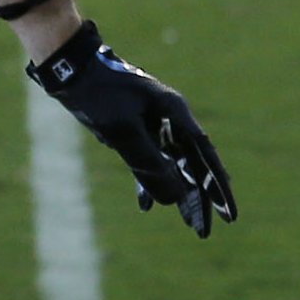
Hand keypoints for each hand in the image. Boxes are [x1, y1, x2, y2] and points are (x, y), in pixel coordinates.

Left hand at [29, 20, 236, 236]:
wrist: (69, 67)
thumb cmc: (99, 94)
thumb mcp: (124, 131)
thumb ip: (150, 163)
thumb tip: (175, 198)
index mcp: (175, 112)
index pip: (206, 157)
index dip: (219, 188)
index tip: (229, 215)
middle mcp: (170, 117)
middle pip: (192, 165)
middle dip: (199, 200)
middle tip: (203, 232)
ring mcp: (152, 122)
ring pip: (173, 165)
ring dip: (177, 193)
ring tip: (188, 225)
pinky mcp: (134, 127)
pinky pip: (149, 159)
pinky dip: (148, 180)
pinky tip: (145, 205)